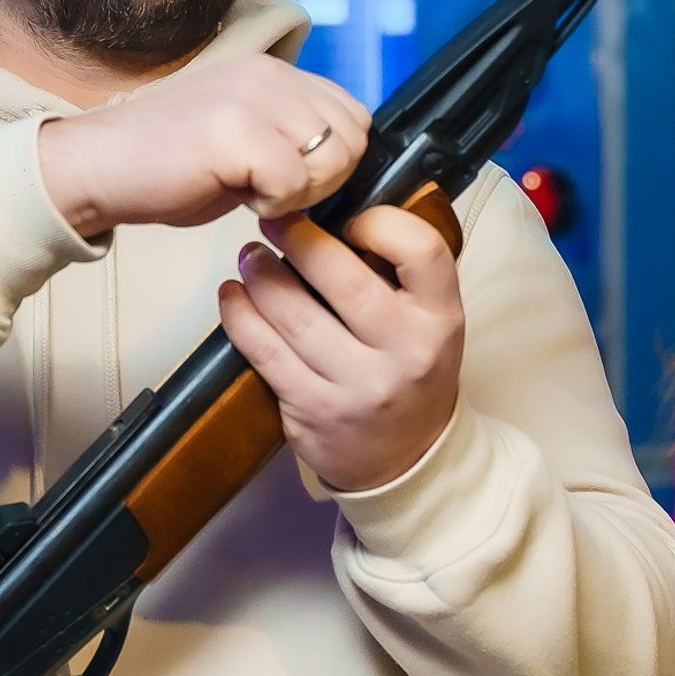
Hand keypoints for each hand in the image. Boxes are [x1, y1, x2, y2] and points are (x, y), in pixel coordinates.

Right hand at [36, 54, 369, 236]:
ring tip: (257, 195)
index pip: (353, 115)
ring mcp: (253, 97)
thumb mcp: (245, 139)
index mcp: (274, 72)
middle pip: (354, 136)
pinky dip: (274, 204)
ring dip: (303, 192)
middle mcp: (270, 74)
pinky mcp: (235, 130)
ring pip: (333, 156)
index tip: (293, 183)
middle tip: (277, 194)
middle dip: (327, 180)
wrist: (98, 168)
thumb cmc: (168, 166)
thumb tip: (340, 165)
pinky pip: (293, 180)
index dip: (335, 161)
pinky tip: (240, 199)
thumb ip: (291, 139)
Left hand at [218, 204, 463, 493]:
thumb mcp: (430, 324)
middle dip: (298, 238)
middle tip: (274, 220)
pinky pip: (265, 353)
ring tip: (250, 255)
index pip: (421, 249)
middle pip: (342, 278)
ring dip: (261, 275)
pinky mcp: (314, 411)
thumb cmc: (410, 375)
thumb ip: (397, 275)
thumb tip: (334, 213)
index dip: (378, 221)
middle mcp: (405, 353)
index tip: (347, 218)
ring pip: (294, 314)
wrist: (407, 462)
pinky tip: (233, 296)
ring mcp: (358, 386)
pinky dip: (241, 317)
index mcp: (441, 320)